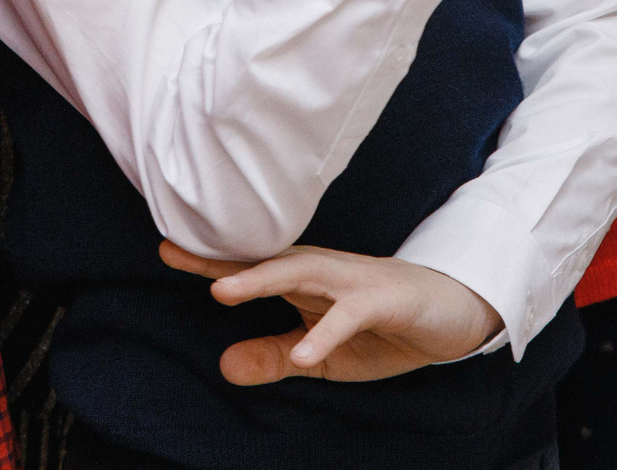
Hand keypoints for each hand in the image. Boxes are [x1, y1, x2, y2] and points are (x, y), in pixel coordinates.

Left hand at [159, 240, 501, 384]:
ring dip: (261, 280)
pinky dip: (325, 335)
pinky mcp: (384, 301)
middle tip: (173, 253)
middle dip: (221, 258)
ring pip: (302, 273)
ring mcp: (353, 282)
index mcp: (303, 282)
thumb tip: (223, 366)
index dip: (208, 261)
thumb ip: (275, 357)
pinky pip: (350, 317)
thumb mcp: (321, 355)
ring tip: (221, 292)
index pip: (249, 268)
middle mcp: (322, 272)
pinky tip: (303, 354)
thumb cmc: (382, 328)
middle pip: (265, 259)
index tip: (164, 249)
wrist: (452, 314)